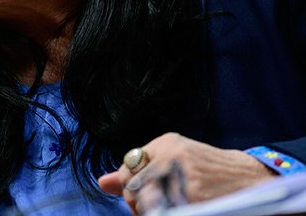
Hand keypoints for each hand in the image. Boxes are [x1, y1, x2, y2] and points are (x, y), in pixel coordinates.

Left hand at [98, 132, 276, 213]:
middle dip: (137, 204)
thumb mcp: (173, 158)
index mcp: (167, 143)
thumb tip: (102, 183)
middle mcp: (173, 156)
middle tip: (152, 209)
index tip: (140, 197)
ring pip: (146, 204)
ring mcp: (185, 179)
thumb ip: (137, 168)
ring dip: (150, 212)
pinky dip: (162, 214)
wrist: (250, 178)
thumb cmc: (206, 168)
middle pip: (133, 189)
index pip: (128, 169)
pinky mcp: (195, 199)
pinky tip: (175, 212)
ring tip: (165, 210)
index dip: (130, 188)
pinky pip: (164, 213)